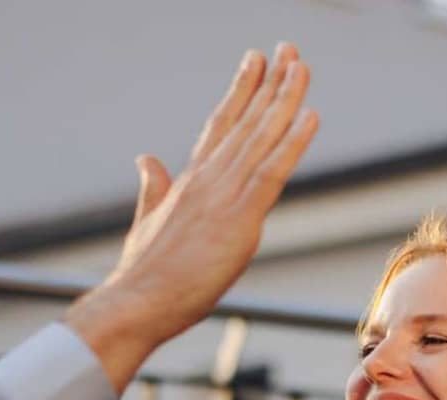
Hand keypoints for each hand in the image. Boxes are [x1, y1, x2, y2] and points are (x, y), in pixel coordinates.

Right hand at [66, 44, 319, 390]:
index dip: (241, 91)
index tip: (255, 60)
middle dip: (270, 84)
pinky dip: (293, 142)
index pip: (221, 125)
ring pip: (262, 138)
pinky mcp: (239, 219)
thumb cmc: (142, 273)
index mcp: (189, 181)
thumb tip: (146, 159)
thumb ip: (152, 187)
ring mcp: (223, 195)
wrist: (136, 302)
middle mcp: (208, 179)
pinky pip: (273, 172)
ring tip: (301, 66)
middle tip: (289, 50)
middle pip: (247, 122)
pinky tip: (310, 115)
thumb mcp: (147, 221)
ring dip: (285, 100)